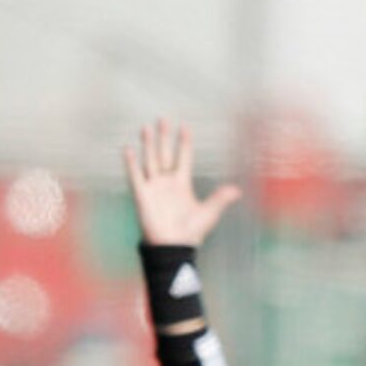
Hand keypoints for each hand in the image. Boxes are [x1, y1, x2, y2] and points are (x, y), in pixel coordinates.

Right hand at [123, 120, 241, 247]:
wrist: (174, 246)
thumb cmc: (191, 232)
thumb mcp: (208, 213)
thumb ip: (220, 199)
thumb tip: (237, 191)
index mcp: (182, 184)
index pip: (183, 158)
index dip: (184, 144)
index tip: (185, 127)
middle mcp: (166, 182)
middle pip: (164, 154)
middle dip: (163, 138)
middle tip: (162, 119)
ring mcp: (153, 187)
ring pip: (150, 161)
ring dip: (148, 145)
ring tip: (146, 128)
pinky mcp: (143, 195)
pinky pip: (136, 177)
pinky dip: (132, 164)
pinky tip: (128, 149)